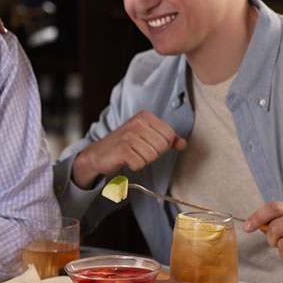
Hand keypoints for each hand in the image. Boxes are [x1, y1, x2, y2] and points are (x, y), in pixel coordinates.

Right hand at [71, 111, 186, 188]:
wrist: (99, 153)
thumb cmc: (124, 145)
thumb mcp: (146, 136)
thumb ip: (167, 139)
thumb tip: (183, 144)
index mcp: (146, 116)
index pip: (170, 136)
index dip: (162, 146)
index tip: (147, 144)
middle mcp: (137, 122)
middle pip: (162, 147)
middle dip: (152, 154)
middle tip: (138, 150)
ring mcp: (129, 135)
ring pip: (152, 157)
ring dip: (142, 160)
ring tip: (131, 154)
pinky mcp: (122, 148)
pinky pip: (140, 164)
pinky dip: (134, 166)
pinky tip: (125, 159)